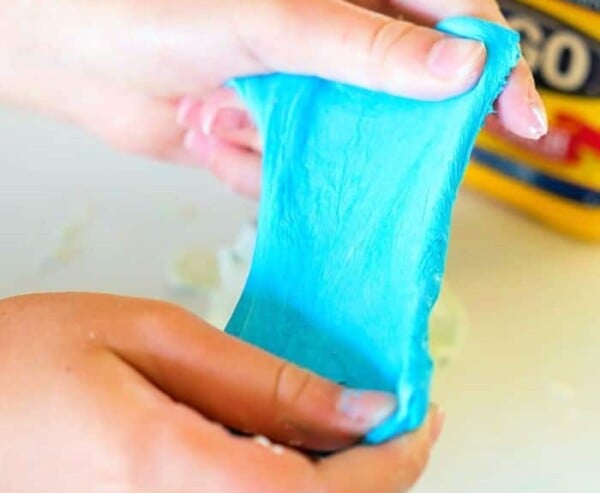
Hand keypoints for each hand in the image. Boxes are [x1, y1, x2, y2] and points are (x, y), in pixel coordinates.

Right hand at [0, 293, 442, 492]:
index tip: (418, 421)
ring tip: (260, 412)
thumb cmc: (33, 357)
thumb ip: (264, 380)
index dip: (390, 470)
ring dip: (299, 473)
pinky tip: (225, 445)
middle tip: (358, 402)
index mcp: (153, 475)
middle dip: (355, 462)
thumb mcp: (154, 334)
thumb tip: (359, 408)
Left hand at [179, 0, 547, 196]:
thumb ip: (366, 47)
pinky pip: (290, 176)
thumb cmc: (155, 9)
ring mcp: (302, 98)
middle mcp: (330, 46)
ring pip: (338, 151)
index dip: (490, 70)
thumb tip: (462, 68)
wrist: (78, 58)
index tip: (516, 118)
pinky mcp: (270, 140)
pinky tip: (202, 130)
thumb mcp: (274, 19)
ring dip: (276, 145)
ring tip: (212, 109)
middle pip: (395, 103)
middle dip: (364, 135)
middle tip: (334, 144)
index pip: (447, 24)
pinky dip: (245, 165)